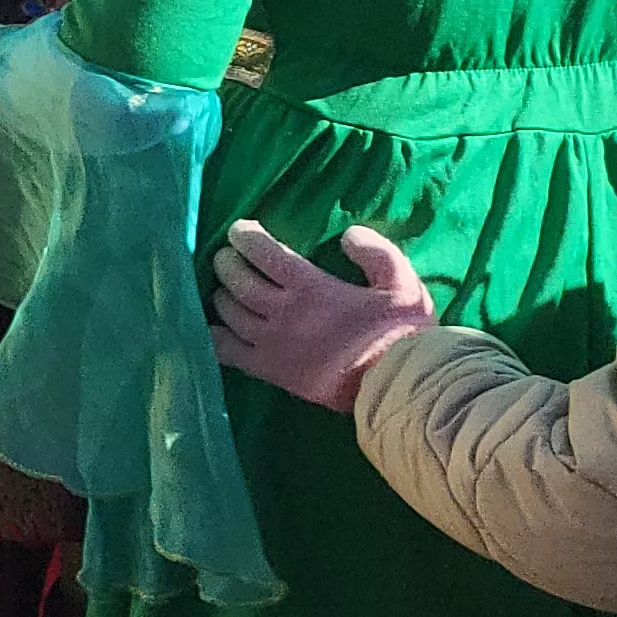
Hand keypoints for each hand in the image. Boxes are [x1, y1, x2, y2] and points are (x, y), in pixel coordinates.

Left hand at [210, 220, 432, 409]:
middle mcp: (282, 313)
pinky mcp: (269, 370)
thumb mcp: (402, 284)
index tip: (239, 230)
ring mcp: (271, 343)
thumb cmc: (401, 333)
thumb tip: (348, 234)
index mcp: (310, 288)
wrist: (396, 387)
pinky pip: (226, 351)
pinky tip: (214, 327)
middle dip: (228, 262)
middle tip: (230, 256)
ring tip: (227, 287)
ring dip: (222, 294)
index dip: (245, 236)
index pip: (263, 253)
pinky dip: (214, 335)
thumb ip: (377, 253)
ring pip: (227, 311)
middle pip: (236, 279)